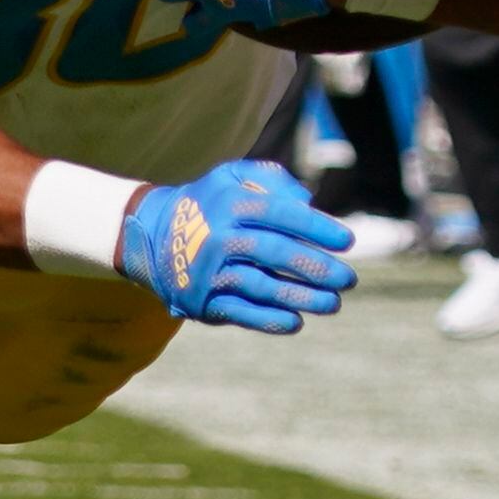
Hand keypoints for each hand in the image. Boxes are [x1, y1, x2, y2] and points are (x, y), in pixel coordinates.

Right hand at [116, 160, 359, 334]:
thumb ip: (272, 180)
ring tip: (333, 303)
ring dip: (302, 298)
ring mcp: (210, 272)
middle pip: (276, 253)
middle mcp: (219, 237)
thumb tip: (308, 202)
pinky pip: (241, 313)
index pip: (282, 215)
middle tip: (348, 278)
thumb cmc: (208, 203)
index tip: (347, 241)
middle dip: (317, 268)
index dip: (317, 228)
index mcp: (231, 204)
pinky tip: (296, 321)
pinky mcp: (202, 300)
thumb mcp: (232, 177)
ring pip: (262, 287)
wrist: (150, 236)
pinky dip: (269, 321)